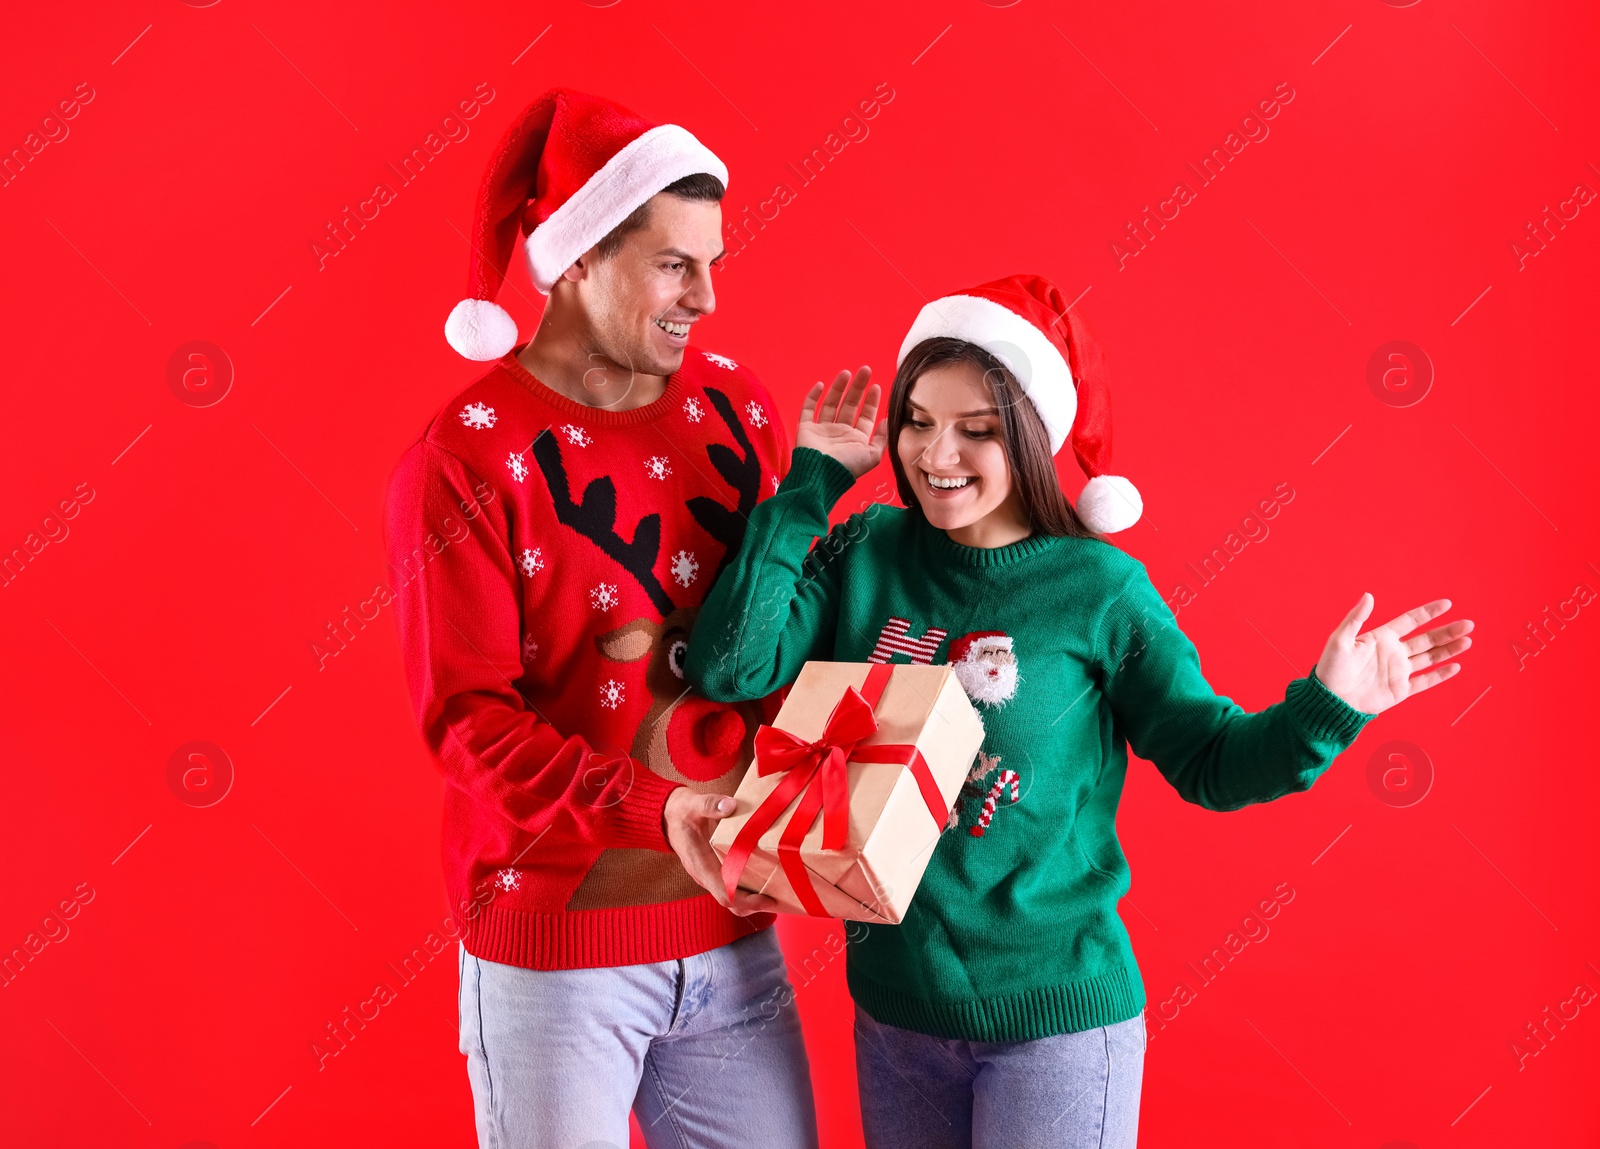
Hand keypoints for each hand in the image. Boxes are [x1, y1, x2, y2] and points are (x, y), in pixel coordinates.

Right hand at [663, 788, 777, 915]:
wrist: (667, 815)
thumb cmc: (680, 811)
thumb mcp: (693, 804)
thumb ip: (710, 805)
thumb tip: (729, 806)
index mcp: (701, 865)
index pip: (725, 894)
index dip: (747, 901)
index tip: (768, 899)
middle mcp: (705, 876)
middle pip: (731, 902)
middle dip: (755, 905)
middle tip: (779, 898)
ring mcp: (708, 875)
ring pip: (731, 897)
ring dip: (752, 899)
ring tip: (776, 891)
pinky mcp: (712, 870)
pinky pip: (730, 887)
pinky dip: (746, 888)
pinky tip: (763, 878)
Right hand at [796, 366, 886, 477]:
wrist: (820, 475)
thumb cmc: (847, 467)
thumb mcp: (872, 456)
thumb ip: (882, 438)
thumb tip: (888, 421)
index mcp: (855, 439)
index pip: (865, 416)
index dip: (871, 401)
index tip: (875, 387)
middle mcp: (840, 433)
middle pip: (850, 405)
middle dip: (857, 388)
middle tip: (865, 371)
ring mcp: (822, 430)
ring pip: (831, 403)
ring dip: (838, 388)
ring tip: (846, 373)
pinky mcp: (806, 429)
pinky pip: (808, 409)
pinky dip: (813, 397)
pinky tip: (821, 385)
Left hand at [1314, 594, 1473, 713]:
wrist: (1330, 700)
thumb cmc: (1331, 668)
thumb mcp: (1340, 639)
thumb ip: (1356, 618)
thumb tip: (1368, 595)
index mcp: (1381, 637)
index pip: (1411, 621)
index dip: (1429, 612)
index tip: (1447, 604)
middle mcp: (1393, 652)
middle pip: (1426, 638)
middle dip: (1447, 631)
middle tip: (1468, 624)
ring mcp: (1398, 671)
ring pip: (1430, 657)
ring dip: (1449, 649)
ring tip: (1468, 640)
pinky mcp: (1400, 690)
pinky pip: (1425, 681)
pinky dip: (1440, 674)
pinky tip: (1455, 666)